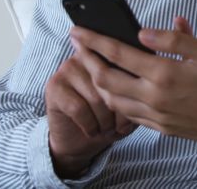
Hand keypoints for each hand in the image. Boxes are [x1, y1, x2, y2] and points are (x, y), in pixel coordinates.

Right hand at [44, 37, 138, 176]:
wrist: (79, 141)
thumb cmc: (108, 119)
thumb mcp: (128, 104)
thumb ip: (135, 89)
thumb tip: (142, 86)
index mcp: (107, 54)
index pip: (125, 68)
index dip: (131, 95)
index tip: (133, 113)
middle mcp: (85, 56)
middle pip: (111, 83)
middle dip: (119, 111)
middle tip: (120, 126)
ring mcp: (67, 68)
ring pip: (95, 97)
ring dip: (104, 121)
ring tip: (106, 129)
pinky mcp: (54, 86)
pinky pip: (79, 107)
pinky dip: (89, 124)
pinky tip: (92, 130)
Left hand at [71, 26, 196, 150]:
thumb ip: (174, 40)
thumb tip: (142, 33)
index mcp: (164, 75)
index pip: (118, 54)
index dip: (94, 41)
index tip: (78, 30)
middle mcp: (154, 98)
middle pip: (105, 80)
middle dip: (87, 60)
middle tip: (78, 46)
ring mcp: (157, 116)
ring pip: (113, 101)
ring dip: (98, 82)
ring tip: (94, 66)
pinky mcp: (163, 128)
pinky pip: (129, 115)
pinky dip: (116, 100)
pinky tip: (118, 90)